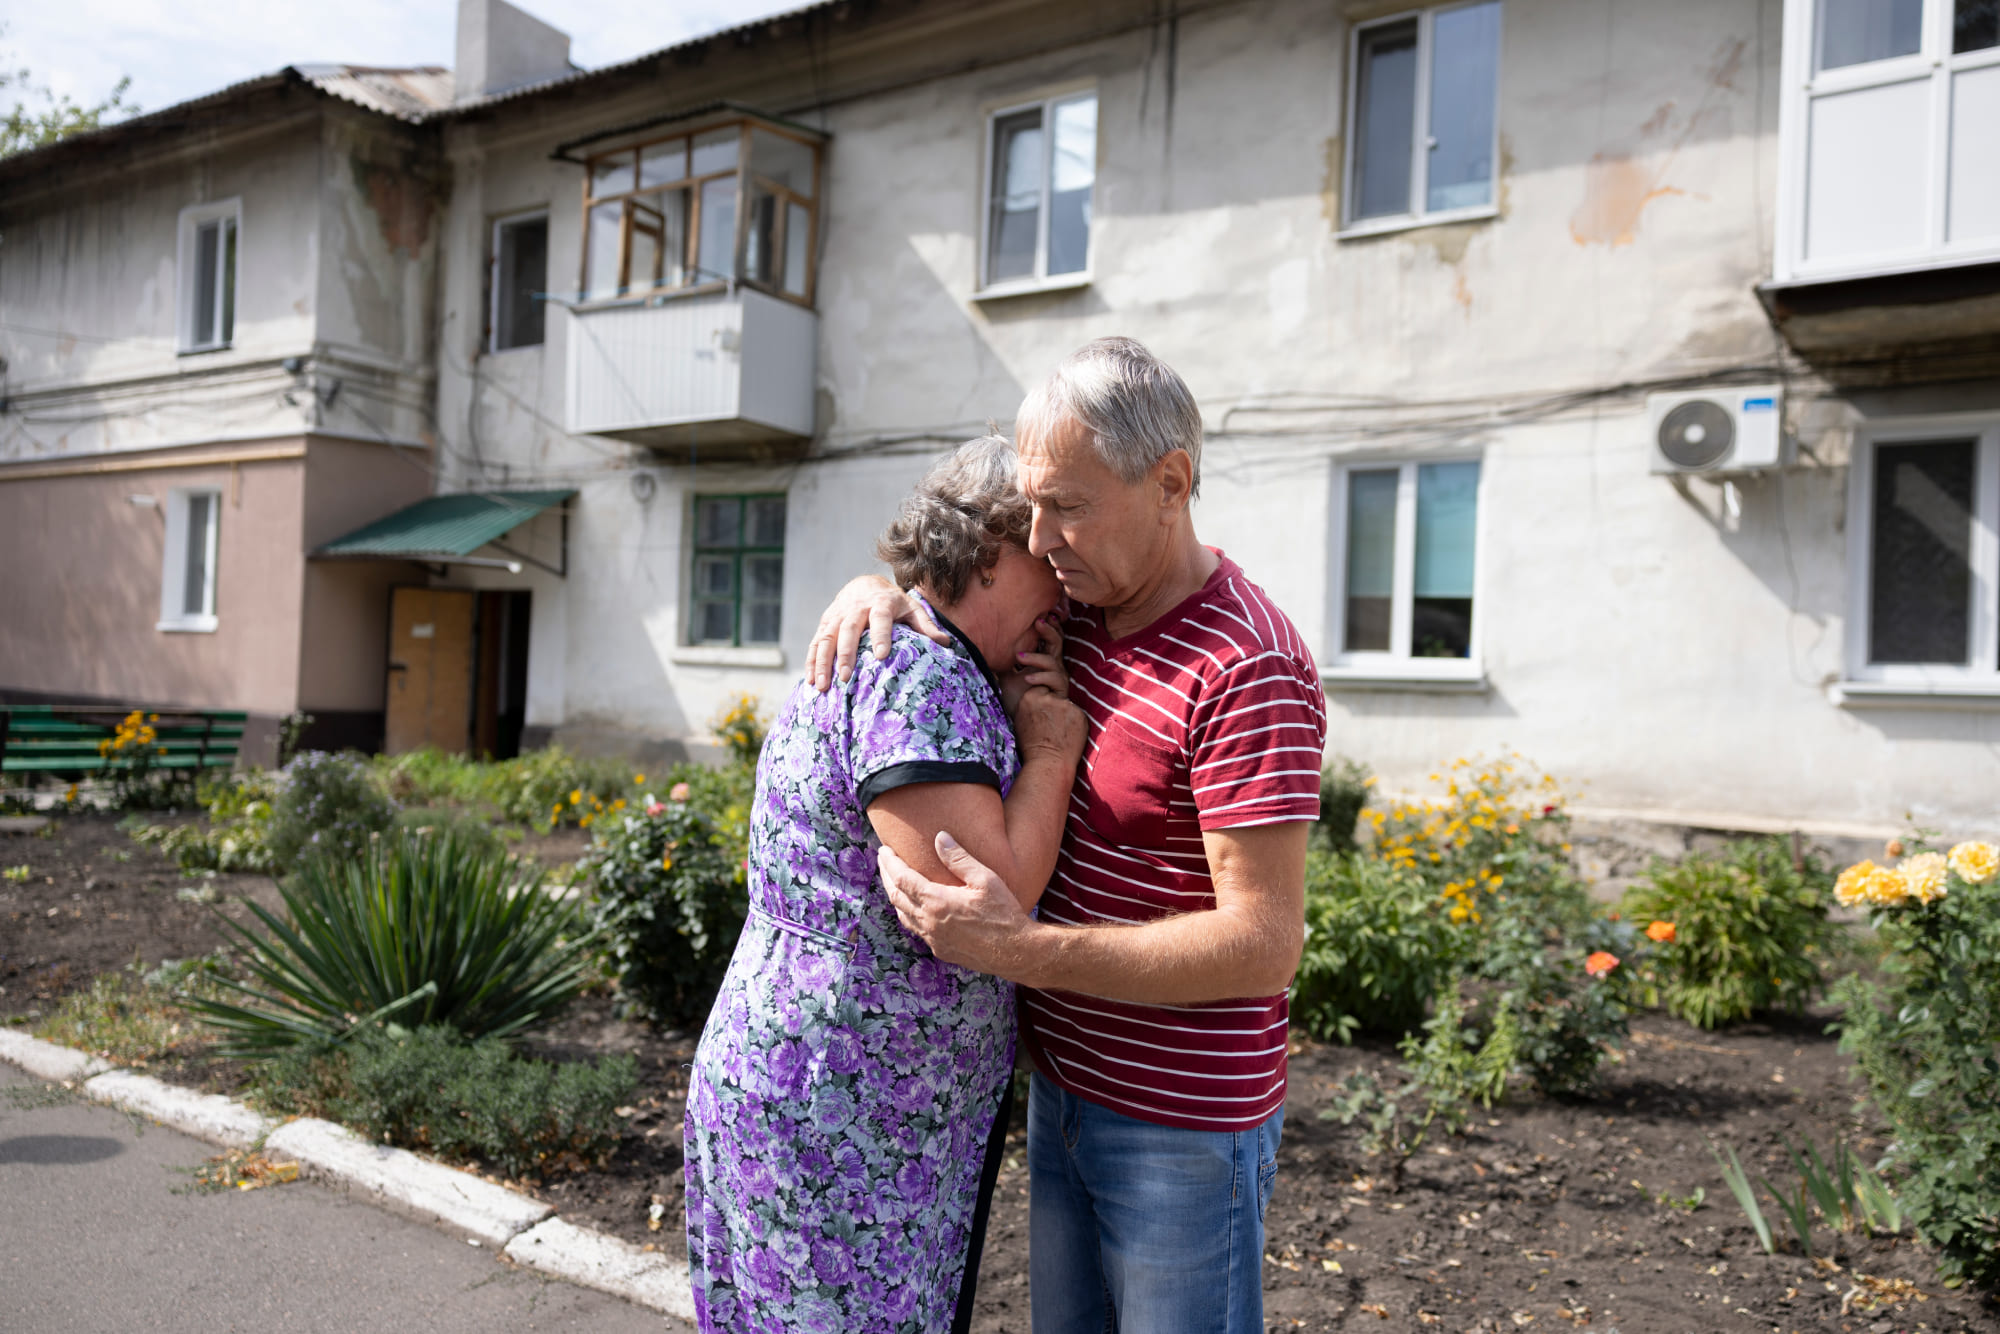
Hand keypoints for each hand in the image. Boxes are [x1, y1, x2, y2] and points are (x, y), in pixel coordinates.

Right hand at [805, 576, 950, 690]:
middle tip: (845, 678)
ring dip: (823, 662)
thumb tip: (946, 643)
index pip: (881, 619)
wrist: (865, 584)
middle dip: (845, 654)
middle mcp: (856, 608)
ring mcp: (837, 615)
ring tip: (823, 686)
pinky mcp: (825, 623)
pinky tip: (810, 680)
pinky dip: (811, 661)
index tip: (881, 655)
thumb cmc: (894, 603)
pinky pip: (815, 642)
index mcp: (881, 603)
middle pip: (848, 630)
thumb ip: (927, 625)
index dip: (881, 636)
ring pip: (826, 638)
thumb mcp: (912, 609)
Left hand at [880, 831, 1040, 977]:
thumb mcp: (985, 879)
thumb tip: (939, 837)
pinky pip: (916, 929)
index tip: (884, 849)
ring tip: (893, 881)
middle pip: (896, 896)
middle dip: (886, 876)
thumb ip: (959, 858)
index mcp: (937, 902)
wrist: (1017, 952)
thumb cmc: (1004, 913)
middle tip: (883, 860)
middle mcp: (929, 922)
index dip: (890, 863)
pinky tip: (914, 907)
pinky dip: (909, 914)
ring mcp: (933, 939)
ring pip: (903, 915)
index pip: (902, 879)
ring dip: (895, 896)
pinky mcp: (941, 950)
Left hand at [1000, 612, 1068, 716]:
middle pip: (1057, 642)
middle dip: (1049, 631)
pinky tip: (1026, 679)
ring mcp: (1058, 678)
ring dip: (1035, 657)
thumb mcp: (1006, 678)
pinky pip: (1054, 679)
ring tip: (1018, 657)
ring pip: (1053, 661)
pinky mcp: (1060, 691)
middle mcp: (1053, 667)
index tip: (1037, 616)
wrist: (1025, 722)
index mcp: (1043, 661)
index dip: (1047, 627)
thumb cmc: (1018, 701)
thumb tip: (986, 649)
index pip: (1048, 639)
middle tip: (1038, 622)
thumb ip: (1003, 663)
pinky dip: (1039, 677)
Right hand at [1013, 687, 1085, 765]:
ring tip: (1060, 733)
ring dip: (1066, 715)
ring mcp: (1064, 705)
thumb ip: (1030, 705)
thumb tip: (1039, 695)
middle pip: (1055, 693)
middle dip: (1055, 706)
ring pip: (1067, 704)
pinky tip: (1069, 736)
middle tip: (1053, 725)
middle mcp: (1047, 698)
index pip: (1042, 688)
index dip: (1044, 701)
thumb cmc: (1032, 747)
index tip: (1044, 714)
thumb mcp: (1021, 721)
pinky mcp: (1078, 713)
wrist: (1048, 763)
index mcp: (1029, 698)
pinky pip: (1078, 714)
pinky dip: (1075, 723)